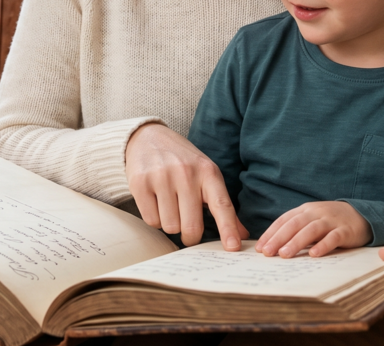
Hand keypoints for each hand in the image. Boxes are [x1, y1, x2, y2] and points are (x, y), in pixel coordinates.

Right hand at [125, 123, 246, 248]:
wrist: (148, 137)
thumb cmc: (182, 161)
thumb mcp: (206, 175)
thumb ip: (222, 204)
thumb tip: (243, 235)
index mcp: (208, 172)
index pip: (221, 205)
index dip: (228, 228)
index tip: (232, 247)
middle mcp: (186, 173)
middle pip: (191, 226)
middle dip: (190, 237)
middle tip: (188, 231)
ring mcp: (161, 177)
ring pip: (170, 226)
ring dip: (170, 224)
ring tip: (169, 207)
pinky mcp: (140, 183)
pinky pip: (151, 220)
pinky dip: (155, 218)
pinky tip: (156, 203)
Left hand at [257, 202, 370, 257]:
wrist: (362, 215)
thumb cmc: (330, 222)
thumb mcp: (311, 221)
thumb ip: (296, 230)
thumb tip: (273, 246)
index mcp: (304, 210)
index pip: (283, 221)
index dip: (271, 233)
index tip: (259, 248)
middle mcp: (315, 213)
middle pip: (294, 224)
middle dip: (278, 238)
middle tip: (267, 253)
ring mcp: (331, 220)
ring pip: (311, 230)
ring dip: (296, 242)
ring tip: (284, 255)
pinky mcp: (345, 230)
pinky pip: (333, 237)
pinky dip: (323, 245)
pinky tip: (314, 254)